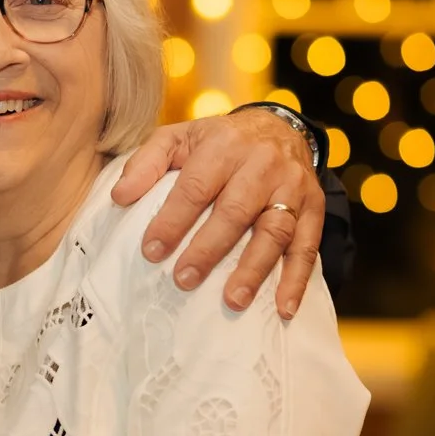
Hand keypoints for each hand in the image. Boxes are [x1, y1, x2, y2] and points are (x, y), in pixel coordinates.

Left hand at [111, 109, 322, 317]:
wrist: (277, 127)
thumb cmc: (216, 142)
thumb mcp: (177, 138)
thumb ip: (145, 163)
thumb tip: (120, 197)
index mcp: (223, 146)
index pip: (196, 187)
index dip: (173, 220)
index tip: (151, 251)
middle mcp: (261, 164)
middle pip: (235, 211)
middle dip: (208, 249)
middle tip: (184, 280)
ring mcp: (292, 187)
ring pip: (274, 231)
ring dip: (254, 269)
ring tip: (233, 300)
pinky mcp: (314, 207)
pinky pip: (308, 245)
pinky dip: (297, 279)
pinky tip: (283, 308)